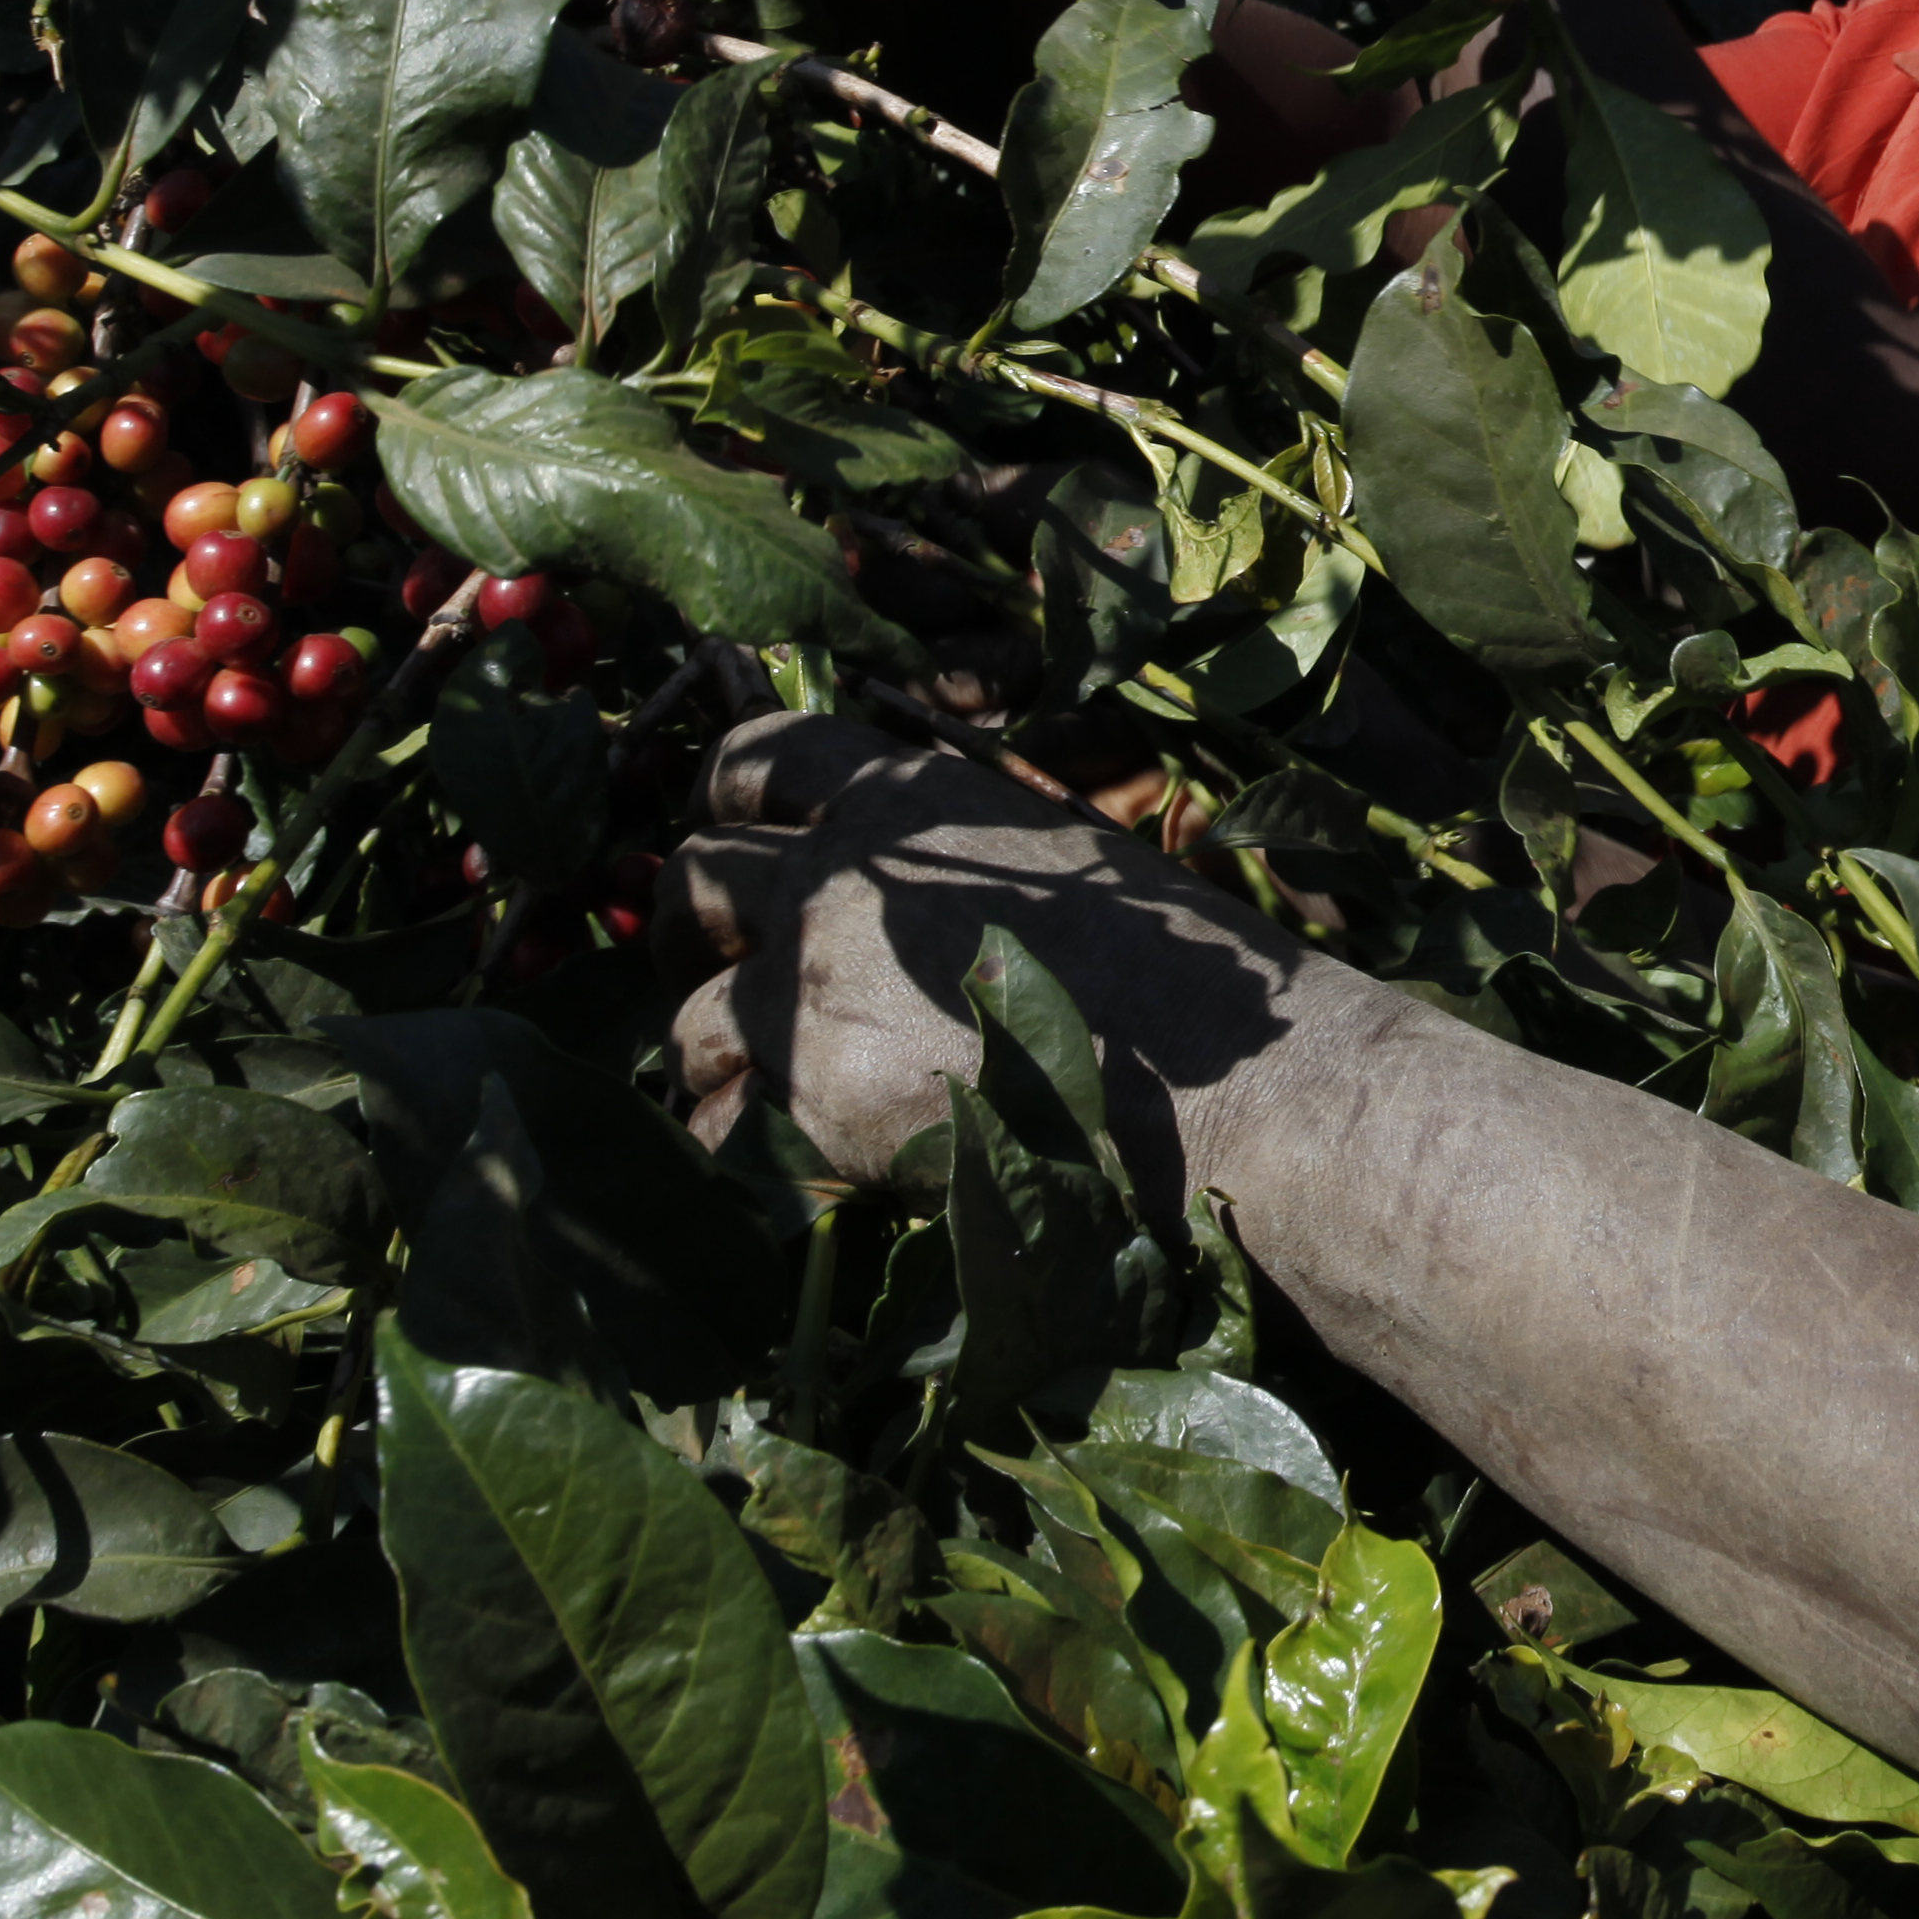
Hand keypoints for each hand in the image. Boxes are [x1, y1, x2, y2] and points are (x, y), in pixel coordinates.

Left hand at [661, 713, 1350, 1181]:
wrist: (1229, 1087)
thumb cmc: (1182, 982)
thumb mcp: (1062, 864)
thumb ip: (957, 861)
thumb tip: (890, 895)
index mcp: (913, 799)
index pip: (757, 754)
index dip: (721, 800)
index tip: (724, 837)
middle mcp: (846, 874)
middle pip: (695, 877)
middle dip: (692, 932)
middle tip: (720, 977)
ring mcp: (822, 981)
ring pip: (689, 1010)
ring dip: (709, 1051)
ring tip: (749, 1089)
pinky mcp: (818, 1092)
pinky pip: (718, 1120)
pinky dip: (732, 1144)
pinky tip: (777, 1163)